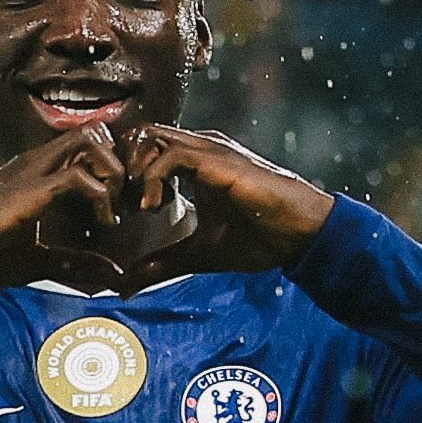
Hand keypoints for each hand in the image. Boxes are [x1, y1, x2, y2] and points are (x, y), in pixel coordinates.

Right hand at [0, 121, 125, 330]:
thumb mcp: (36, 261)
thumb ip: (75, 263)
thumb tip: (114, 277)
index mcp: (38, 174)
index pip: (90, 143)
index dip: (116, 167)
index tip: (124, 206)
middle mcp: (36, 164)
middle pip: (95, 131)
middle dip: (121, 162)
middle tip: (124, 203)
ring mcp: (31, 173)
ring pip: (90, 140)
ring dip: (114, 173)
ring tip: (113, 211)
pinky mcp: (26, 194)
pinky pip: (78, 177)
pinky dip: (101, 197)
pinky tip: (102, 224)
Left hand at [122, 124, 334, 284]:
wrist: (301, 234)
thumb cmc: (260, 238)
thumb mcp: (198, 254)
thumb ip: (162, 263)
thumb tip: (127, 285)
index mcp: (192, 163)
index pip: (141, 150)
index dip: (125, 179)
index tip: (124, 214)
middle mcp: (196, 149)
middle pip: (137, 137)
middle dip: (120, 170)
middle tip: (122, 207)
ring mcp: (205, 149)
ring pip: (146, 137)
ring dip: (132, 172)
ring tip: (137, 207)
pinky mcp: (214, 159)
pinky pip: (168, 154)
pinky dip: (150, 179)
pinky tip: (153, 207)